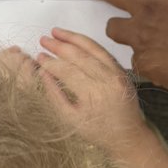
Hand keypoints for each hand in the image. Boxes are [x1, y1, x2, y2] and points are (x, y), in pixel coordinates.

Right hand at [35, 28, 147, 154]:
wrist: (128, 136)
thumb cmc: (98, 132)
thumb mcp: (71, 120)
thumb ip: (55, 96)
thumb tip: (42, 73)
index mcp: (92, 95)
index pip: (66, 71)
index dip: (51, 62)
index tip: (39, 57)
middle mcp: (107, 81)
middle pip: (79, 56)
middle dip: (59, 46)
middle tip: (43, 39)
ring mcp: (117, 74)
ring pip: (93, 49)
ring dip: (73, 38)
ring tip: (56, 31)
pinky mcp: (122, 71)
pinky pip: (104, 52)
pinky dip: (89, 43)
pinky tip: (76, 39)